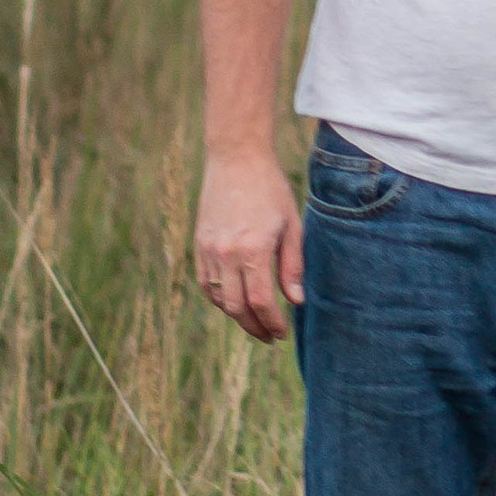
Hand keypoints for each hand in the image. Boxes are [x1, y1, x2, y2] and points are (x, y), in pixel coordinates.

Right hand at [195, 150, 304, 343]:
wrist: (236, 159)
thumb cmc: (270, 190)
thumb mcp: (291, 225)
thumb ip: (292, 266)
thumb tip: (295, 301)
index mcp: (253, 248)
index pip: (261, 301)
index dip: (272, 323)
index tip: (282, 333)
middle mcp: (226, 253)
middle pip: (237, 307)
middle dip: (254, 327)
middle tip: (269, 336)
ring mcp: (208, 250)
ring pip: (219, 299)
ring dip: (237, 315)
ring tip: (255, 320)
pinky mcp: (199, 244)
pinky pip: (207, 283)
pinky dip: (220, 298)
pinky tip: (236, 301)